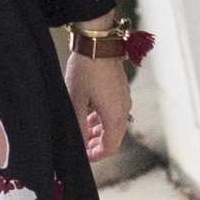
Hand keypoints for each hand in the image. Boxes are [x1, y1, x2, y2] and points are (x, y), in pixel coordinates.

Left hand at [63, 43, 134, 164]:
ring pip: (113, 123)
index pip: (111, 147)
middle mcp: (124, 109)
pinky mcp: (120, 88)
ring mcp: (123, 97)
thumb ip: (78, 127)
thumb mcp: (76, 101)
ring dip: (98, 130)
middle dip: (96, 144)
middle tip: (80, 145)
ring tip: (81, 130)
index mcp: (115, 116)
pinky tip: (88, 112)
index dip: (96, 156)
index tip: (82, 156)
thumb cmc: (86, 70)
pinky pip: (113, 110)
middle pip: (113, 137)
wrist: (98, 42)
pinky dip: (102, 117)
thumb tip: (78, 145)